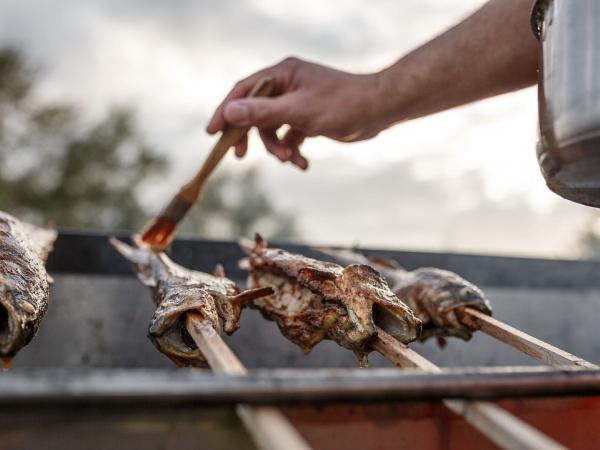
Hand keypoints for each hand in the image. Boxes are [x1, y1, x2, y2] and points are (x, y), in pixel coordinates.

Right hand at [207, 57, 391, 169]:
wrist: (378, 111)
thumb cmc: (341, 104)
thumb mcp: (298, 111)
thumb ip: (262, 112)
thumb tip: (229, 111)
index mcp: (282, 74)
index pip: (244, 91)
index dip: (225, 111)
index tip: (212, 132)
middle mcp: (288, 86)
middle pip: (256, 112)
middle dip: (252, 136)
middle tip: (240, 155)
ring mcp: (298, 103)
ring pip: (273, 129)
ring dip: (278, 148)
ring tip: (291, 160)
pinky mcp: (309, 119)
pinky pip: (290, 137)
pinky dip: (293, 151)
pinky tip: (303, 163)